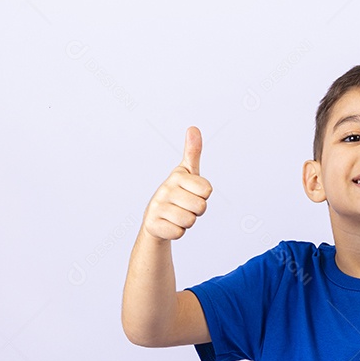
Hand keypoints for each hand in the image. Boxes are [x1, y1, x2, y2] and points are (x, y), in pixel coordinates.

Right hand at [142, 126, 211, 240]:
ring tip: (177, 215)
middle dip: (197, 211)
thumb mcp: (187, 173)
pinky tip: (169, 224)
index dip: (204, 196)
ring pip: (190, 221)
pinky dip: (177, 232)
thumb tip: (193, 127)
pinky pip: (178, 233)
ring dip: (187, 222)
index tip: (193, 193)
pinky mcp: (153, 224)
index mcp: (177, 176)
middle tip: (185, 206)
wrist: (155, 217)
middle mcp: (165, 189)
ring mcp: (157, 206)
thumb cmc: (177, 193)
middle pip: (201, 207)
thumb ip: (192, 152)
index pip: (207, 190)